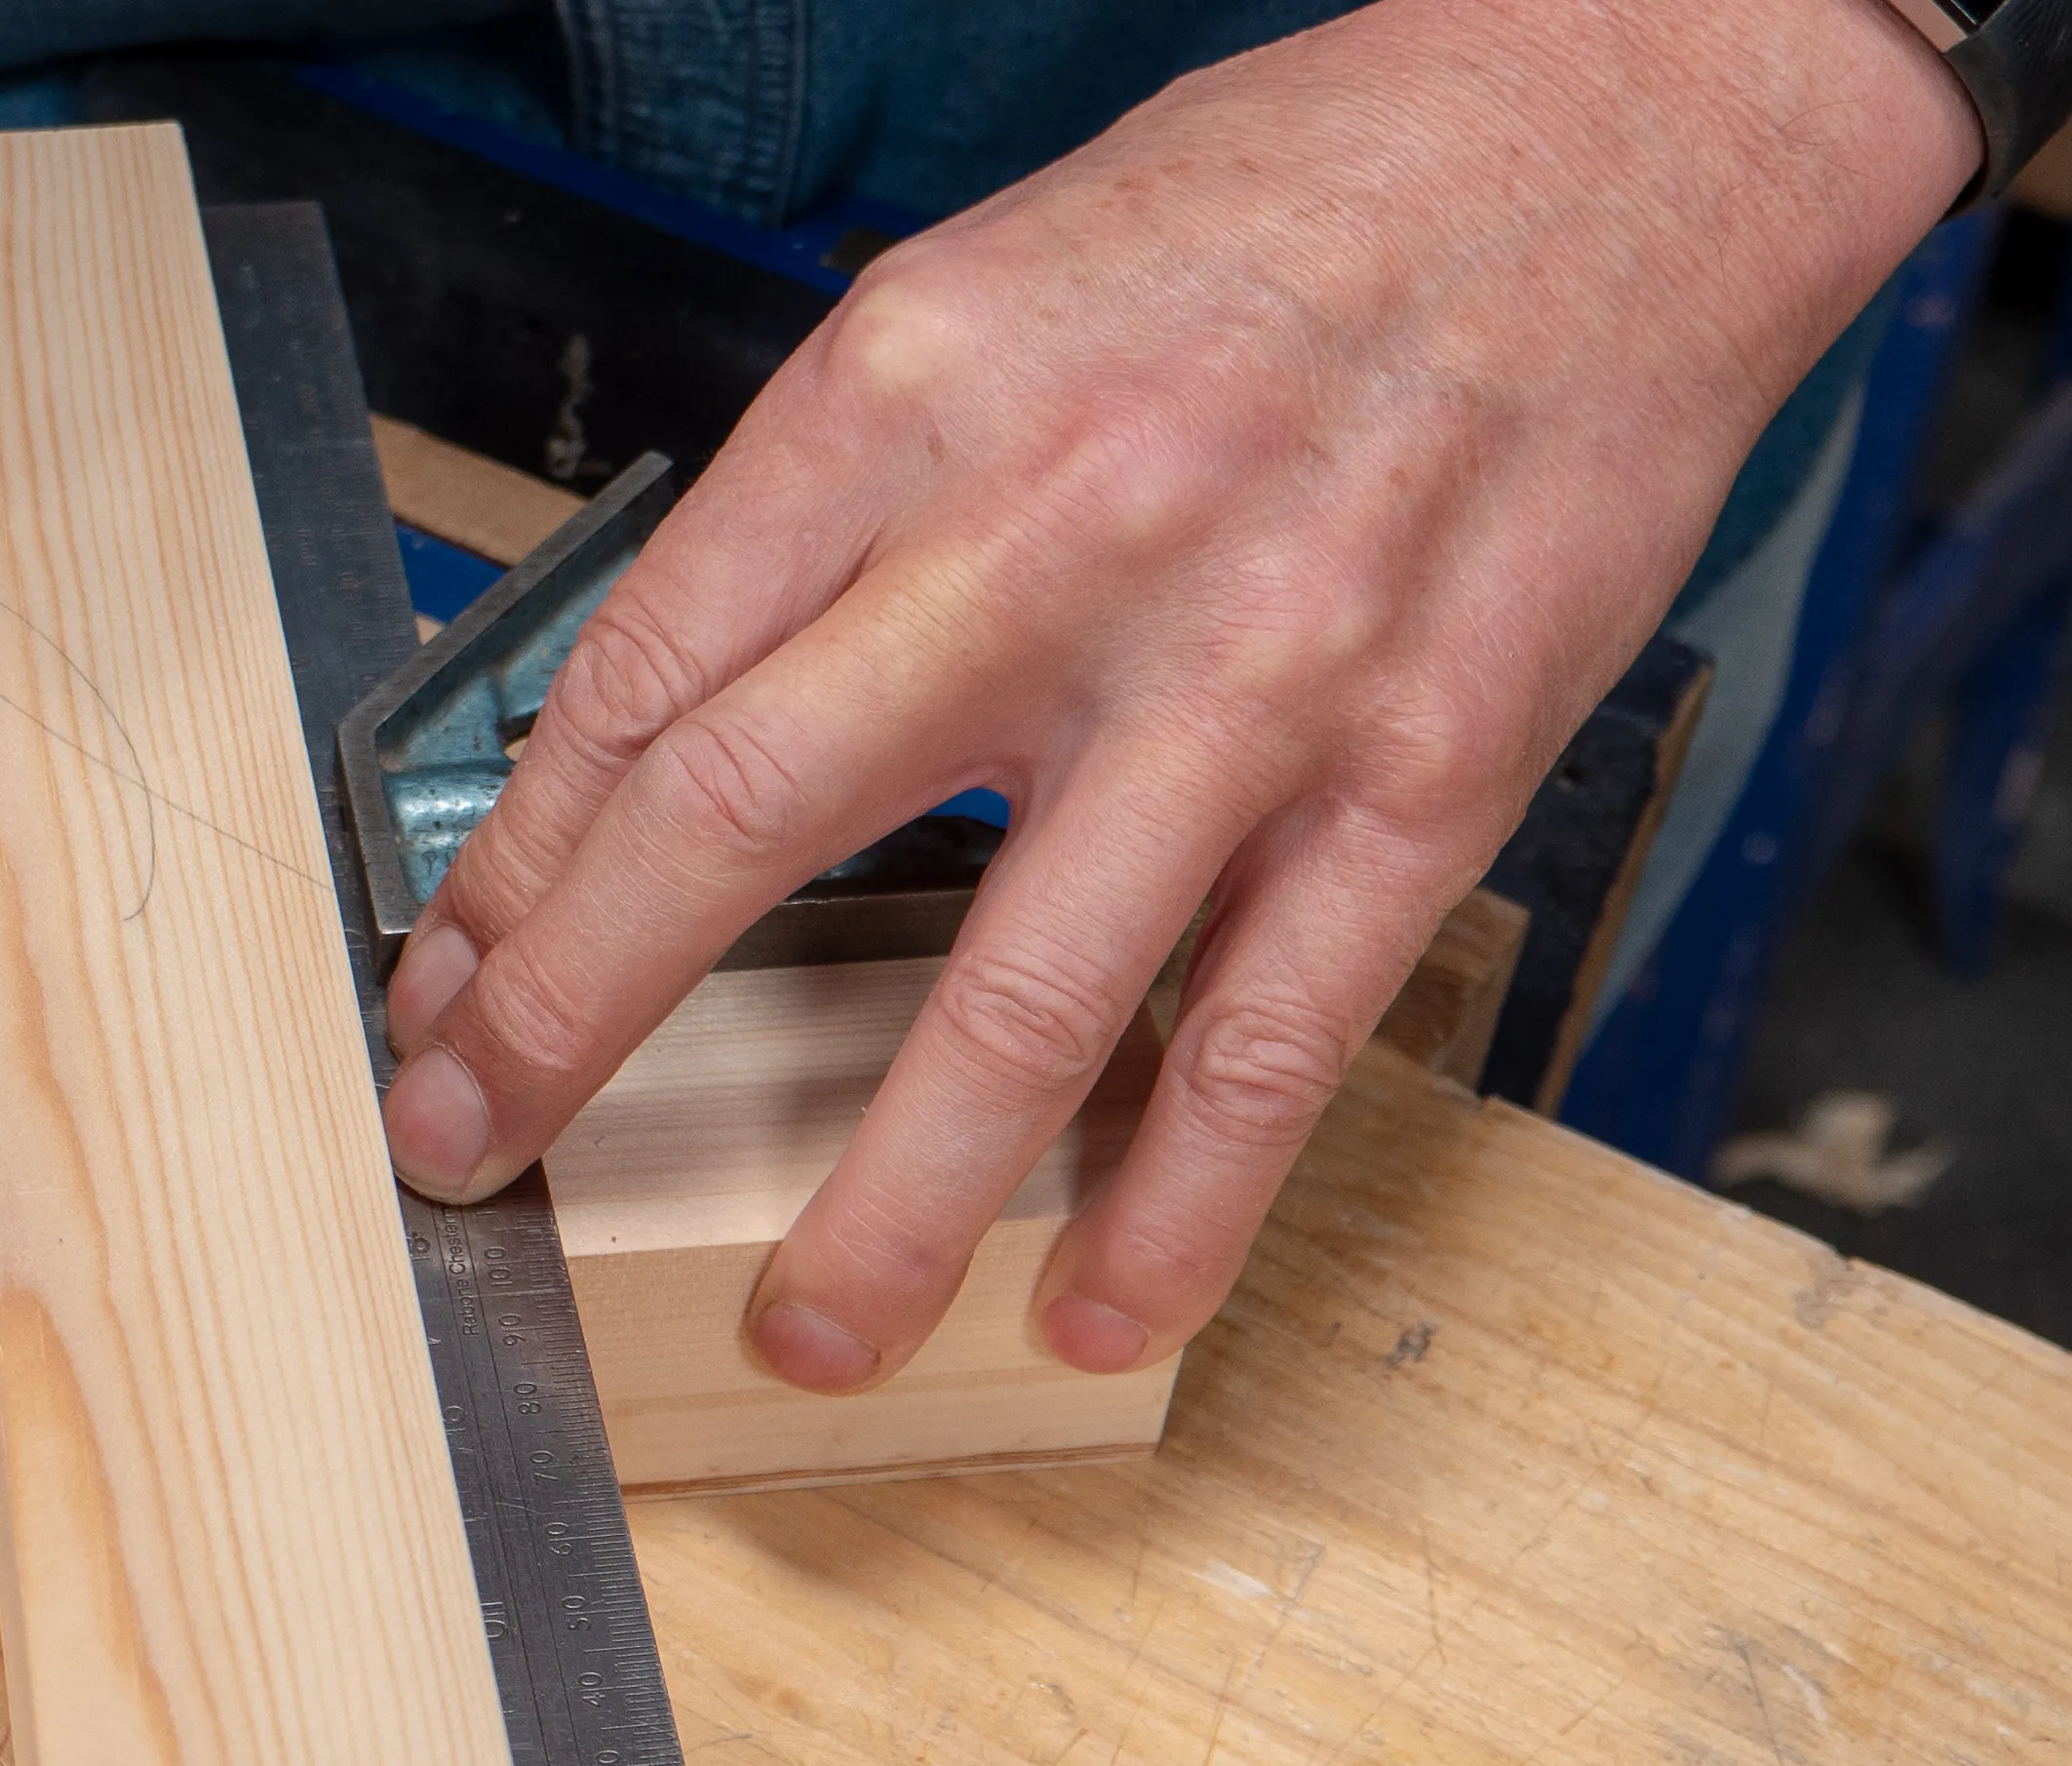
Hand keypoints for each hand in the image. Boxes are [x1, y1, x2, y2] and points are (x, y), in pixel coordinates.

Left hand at [378, 0, 1982, 1389]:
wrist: (1616, 127)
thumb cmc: (1281, 210)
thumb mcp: (977, 293)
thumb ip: (828, 509)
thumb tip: (666, 728)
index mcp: (906, 394)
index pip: (642, 675)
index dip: (517, 867)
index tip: (455, 991)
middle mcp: (1049, 534)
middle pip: (739, 825)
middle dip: (573, 1020)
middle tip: (475, 1151)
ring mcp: (1243, 673)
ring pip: (1015, 995)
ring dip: (883, 1200)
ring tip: (800, 1330)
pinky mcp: (1418, 771)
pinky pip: (1268, 1038)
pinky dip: (1174, 1202)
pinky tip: (1094, 1308)